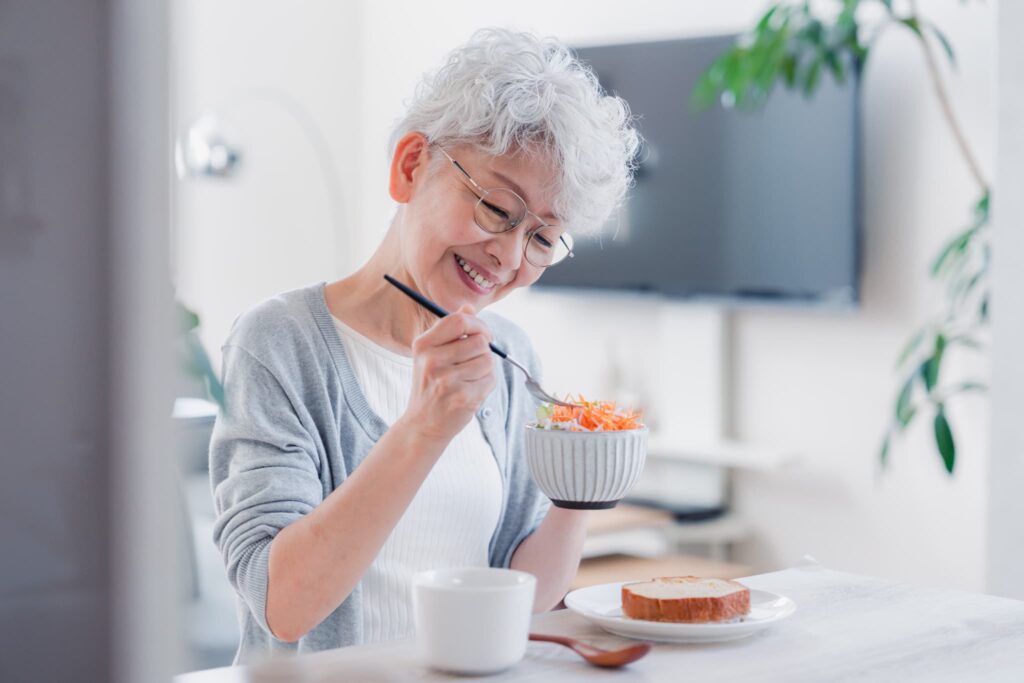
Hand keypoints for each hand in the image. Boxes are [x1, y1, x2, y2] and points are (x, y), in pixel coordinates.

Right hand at [402, 304, 496, 443]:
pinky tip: (472, 391)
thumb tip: (469, 307)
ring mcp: (446, 380)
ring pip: (488, 360)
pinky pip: (490, 379)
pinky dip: (487, 384)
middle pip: (479, 340)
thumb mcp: (432, 354)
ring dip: (486, 368)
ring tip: (470, 378)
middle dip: (484, 349)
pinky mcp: (462, 397)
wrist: (423, 424)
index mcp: (423, 345)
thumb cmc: (431, 386)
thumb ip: (451, 330)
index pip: (458, 320)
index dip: (478, 324)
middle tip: (474, 361)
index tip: (483, 334)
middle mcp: (432, 361)